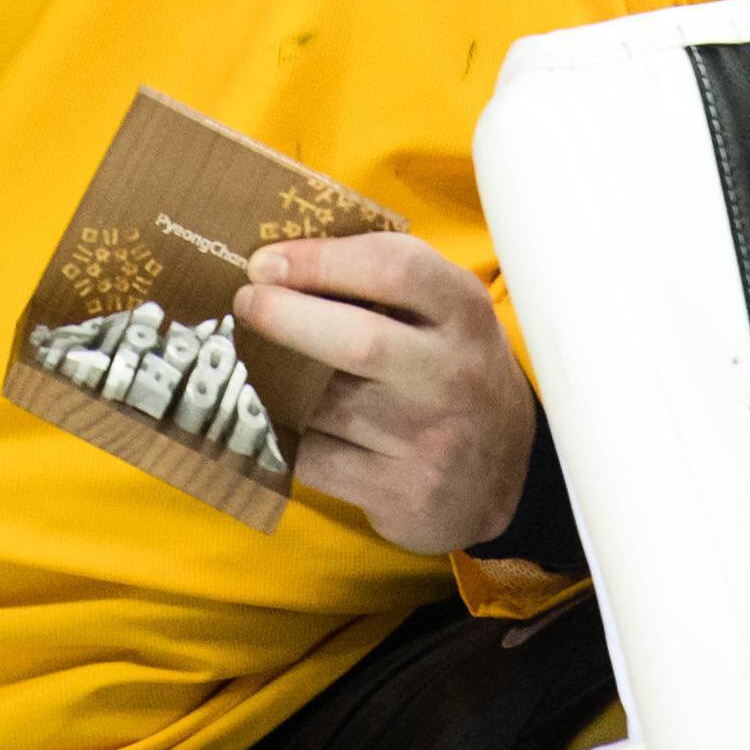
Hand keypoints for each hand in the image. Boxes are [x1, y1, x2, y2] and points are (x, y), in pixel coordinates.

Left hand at [236, 228, 535, 554]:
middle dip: (284, 317)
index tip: (265, 261)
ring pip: (322, 405)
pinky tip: (278, 418)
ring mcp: (426, 439)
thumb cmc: (450, 371)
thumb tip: (279, 257)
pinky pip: (312, 458)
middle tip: (243, 303)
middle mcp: (451, 374)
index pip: (396, 268)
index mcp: (463, 312)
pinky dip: (282, 435)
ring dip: (273, 380)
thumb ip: (384, 280)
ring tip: (252, 361)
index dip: (320, 259)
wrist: (506, 476)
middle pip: (357, 341)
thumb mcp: (445, 313)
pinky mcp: (398, 492)